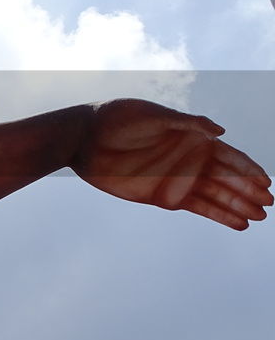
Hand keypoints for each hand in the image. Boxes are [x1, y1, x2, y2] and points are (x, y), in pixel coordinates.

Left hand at [74, 99, 270, 229]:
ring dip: (238, 206)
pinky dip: (217, 215)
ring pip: (216, 195)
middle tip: (269, 204)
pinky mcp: (162, 196)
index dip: (247, 168)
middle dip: (248, 190)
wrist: (83, 138)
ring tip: (259, 217)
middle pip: (226, 178)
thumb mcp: (152, 116)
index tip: (265, 182)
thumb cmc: (117, 118)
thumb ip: (186, 123)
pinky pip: (197, 207)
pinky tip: (237, 223)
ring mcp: (177, 179)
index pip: (227, 155)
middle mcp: (188, 159)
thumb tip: (221, 131)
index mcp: (190, 137)